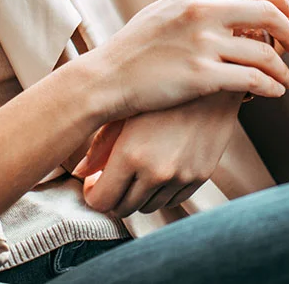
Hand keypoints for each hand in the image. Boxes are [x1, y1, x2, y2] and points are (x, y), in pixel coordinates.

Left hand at [73, 91, 241, 217]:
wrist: (207, 80)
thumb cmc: (157, 89)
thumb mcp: (124, 111)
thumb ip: (100, 146)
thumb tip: (81, 172)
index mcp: (130, 154)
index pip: (102, 201)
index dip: (93, 195)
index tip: (93, 184)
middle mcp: (155, 171)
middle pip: (124, 208)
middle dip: (113, 196)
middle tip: (109, 178)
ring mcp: (180, 177)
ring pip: (149, 207)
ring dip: (137, 195)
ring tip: (133, 172)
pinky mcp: (200, 177)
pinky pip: (173, 199)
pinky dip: (161, 192)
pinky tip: (155, 169)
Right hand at [78, 0, 288, 122]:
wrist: (107, 77)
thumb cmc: (133, 44)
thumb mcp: (158, 7)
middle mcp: (201, 14)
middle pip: (267, 13)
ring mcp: (202, 44)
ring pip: (264, 53)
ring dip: (283, 70)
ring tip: (286, 80)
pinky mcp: (202, 77)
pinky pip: (252, 80)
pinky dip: (271, 87)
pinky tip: (274, 93)